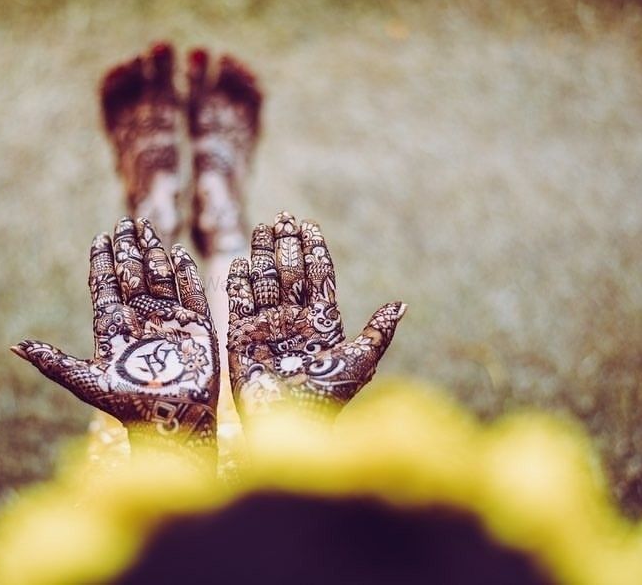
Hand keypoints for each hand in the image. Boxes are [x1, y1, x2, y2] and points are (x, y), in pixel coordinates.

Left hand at [12, 217, 218, 463]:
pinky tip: (178, 253)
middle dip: (128, 249)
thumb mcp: (87, 382)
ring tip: (146, 229)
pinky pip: (191, 294)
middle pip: (132, 276)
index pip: (105, 287)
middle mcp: (141, 321)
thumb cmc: (128, 407)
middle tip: (124, 222)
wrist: (170, 425)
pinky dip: (186, 273)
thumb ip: (53, 361)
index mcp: (114, 329)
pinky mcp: (198, 329)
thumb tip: (14, 346)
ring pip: (160, 278)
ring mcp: (170, 323)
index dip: (102, 262)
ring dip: (153, 253)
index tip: (99, 237)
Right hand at [227, 212, 405, 417]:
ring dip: (264, 254)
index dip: (314, 251)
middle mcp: (294, 321)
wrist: (288, 425)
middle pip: (291, 273)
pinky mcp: (241, 338)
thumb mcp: (359, 362)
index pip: (319, 278)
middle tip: (284, 217)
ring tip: (264, 227)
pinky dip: (238, 284)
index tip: (310, 226)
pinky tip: (240, 263)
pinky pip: (239, 304)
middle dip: (288, 245)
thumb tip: (402, 304)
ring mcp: (267, 328)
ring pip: (266, 282)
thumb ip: (377, 331)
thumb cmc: (327, 397)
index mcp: (322, 323)